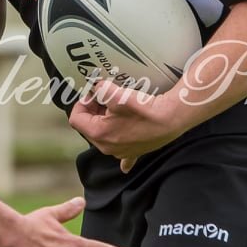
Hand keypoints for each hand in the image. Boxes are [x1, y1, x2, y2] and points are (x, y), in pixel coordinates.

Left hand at [67, 81, 186, 171]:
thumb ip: (100, 89)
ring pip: (104, 136)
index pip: (76, 119)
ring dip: (105, 121)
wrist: (170, 118)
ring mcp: (121, 152)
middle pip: (89, 127)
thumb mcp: (116, 94)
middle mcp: (107, 148)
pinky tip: (122, 158)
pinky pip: (123, 155)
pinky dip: (120, 150)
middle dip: (93, 111)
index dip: (81, 103)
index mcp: (98, 134)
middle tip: (103, 97)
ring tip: (116, 108)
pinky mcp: (135, 152)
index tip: (92, 93)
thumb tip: (96, 87)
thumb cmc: (143, 109)